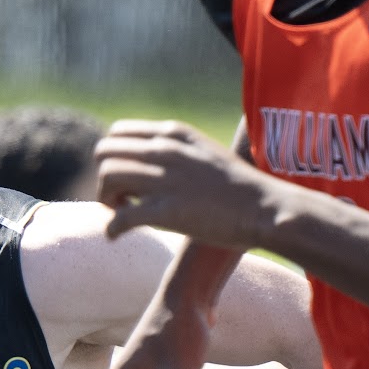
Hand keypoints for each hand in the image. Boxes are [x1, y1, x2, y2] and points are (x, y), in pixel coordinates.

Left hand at [95, 120, 275, 248]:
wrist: (264, 208)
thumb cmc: (236, 187)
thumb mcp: (203, 153)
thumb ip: (175, 152)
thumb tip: (149, 165)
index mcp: (173, 134)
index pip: (117, 133)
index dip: (113, 156)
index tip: (125, 177)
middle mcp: (165, 151)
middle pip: (104, 153)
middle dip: (104, 176)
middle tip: (119, 197)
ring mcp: (165, 180)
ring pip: (106, 178)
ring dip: (105, 199)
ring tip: (120, 213)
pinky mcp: (166, 211)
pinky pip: (119, 218)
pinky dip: (111, 228)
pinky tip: (115, 236)